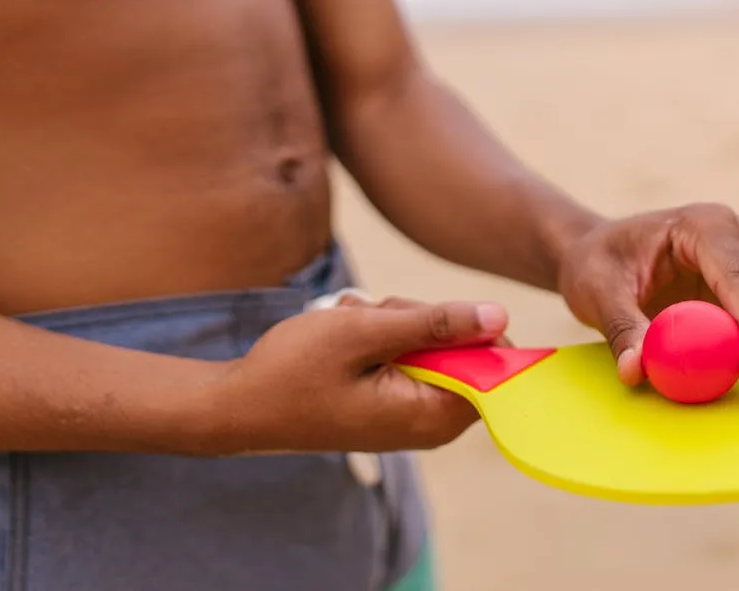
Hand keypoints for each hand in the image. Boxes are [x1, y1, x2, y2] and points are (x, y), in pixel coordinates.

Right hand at [200, 295, 508, 454]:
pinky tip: (346, 339)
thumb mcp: (366, 333)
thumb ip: (436, 324)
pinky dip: (381, 337)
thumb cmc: (293, 371)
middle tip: (371, 322)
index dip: (471, 332)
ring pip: (432, 344)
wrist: (238, 405)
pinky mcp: (392, 401)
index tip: (425, 320)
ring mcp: (411, 413)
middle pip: (464, 350)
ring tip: (351, 329)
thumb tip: (500, 315)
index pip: (495, 371)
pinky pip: (408, 355)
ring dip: (394, 323)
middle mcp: (430, 424)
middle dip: (422, 322)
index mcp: (433, 417)